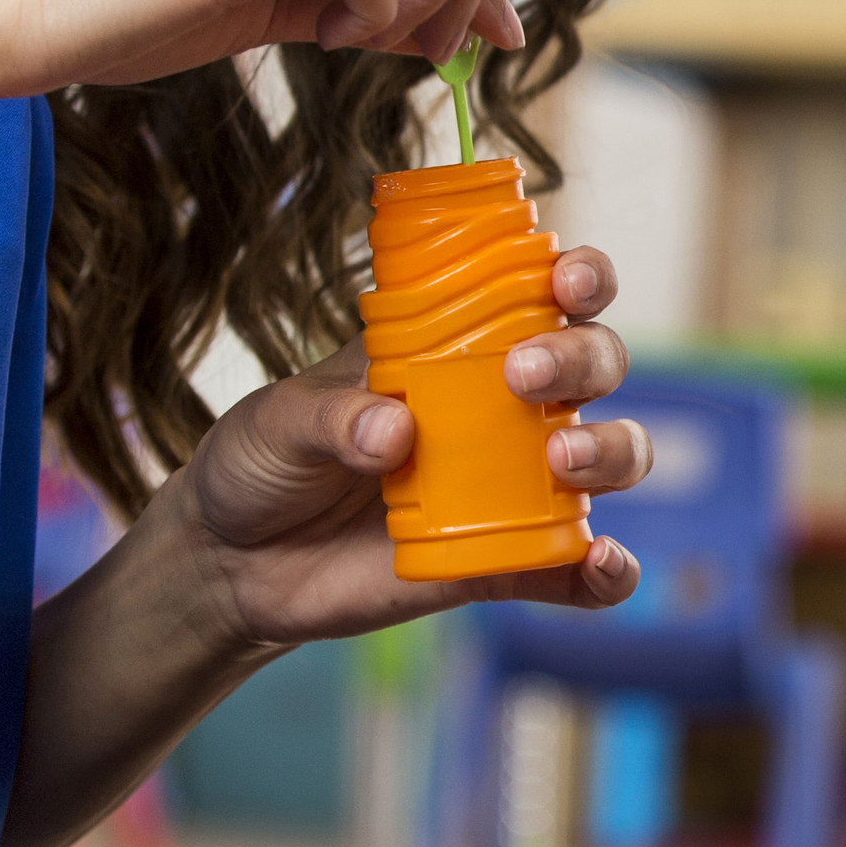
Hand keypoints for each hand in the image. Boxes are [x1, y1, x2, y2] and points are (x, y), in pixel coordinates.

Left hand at [161, 245, 652, 652]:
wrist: (232, 567)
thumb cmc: (261, 463)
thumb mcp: (276, 420)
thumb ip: (330, 417)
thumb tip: (393, 432)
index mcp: (456, 345)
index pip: (543, 292)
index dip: (580, 277)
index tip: (566, 279)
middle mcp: (503, 407)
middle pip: (596, 362)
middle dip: (583, 358)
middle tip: (525, 377)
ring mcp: (513, 484)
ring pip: (613, 454)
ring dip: (611, 450)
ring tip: (562, 461)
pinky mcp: (507, 561)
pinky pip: (576, 567)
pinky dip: (607, 570)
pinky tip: (599, 564)